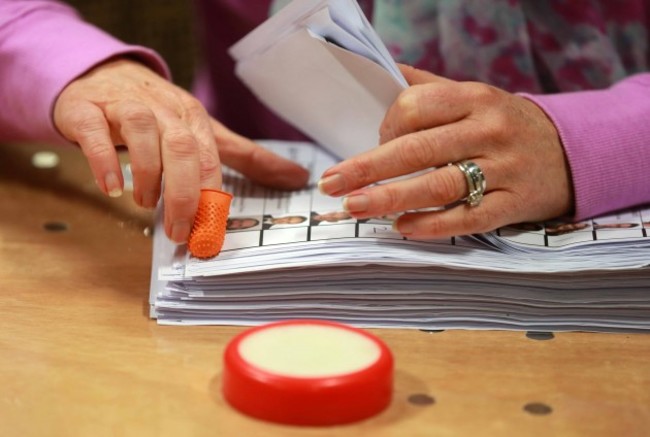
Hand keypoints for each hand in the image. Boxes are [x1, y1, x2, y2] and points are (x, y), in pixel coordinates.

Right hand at [53, 59, 307, 242]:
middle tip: (180, 231)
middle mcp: (164, 111)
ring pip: (142, 132)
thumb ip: (248, 157)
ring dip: (148, 174)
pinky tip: (112, 187)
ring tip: (147, 203)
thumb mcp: (206, 133)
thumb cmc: (160, 113)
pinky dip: (105, 160)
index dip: (213, 196)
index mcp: (194, 120)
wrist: (104, 75)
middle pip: (182, 147)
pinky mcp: (87, 111)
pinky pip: (95, 134)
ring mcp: (124, 108)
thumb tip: (297, 177)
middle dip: (185, 193)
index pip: (211, 158)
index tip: (211, 234)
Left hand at [318, 65, 572, 237]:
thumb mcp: (474, 96)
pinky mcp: (514, 205)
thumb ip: (427, 87)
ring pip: (439, 185)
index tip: (375, 142)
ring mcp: (504, 170)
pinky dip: (433, 225)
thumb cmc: (505, 125)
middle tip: (332, 183)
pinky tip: (403, 228)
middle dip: (369, 167)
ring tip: (354, 206)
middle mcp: (489, 131)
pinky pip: (469, 218)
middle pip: (419, 149)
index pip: (417, 107)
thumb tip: (375, 73)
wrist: (571, 153)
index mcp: (475, 98)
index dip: (385, 127)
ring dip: (391, 197)